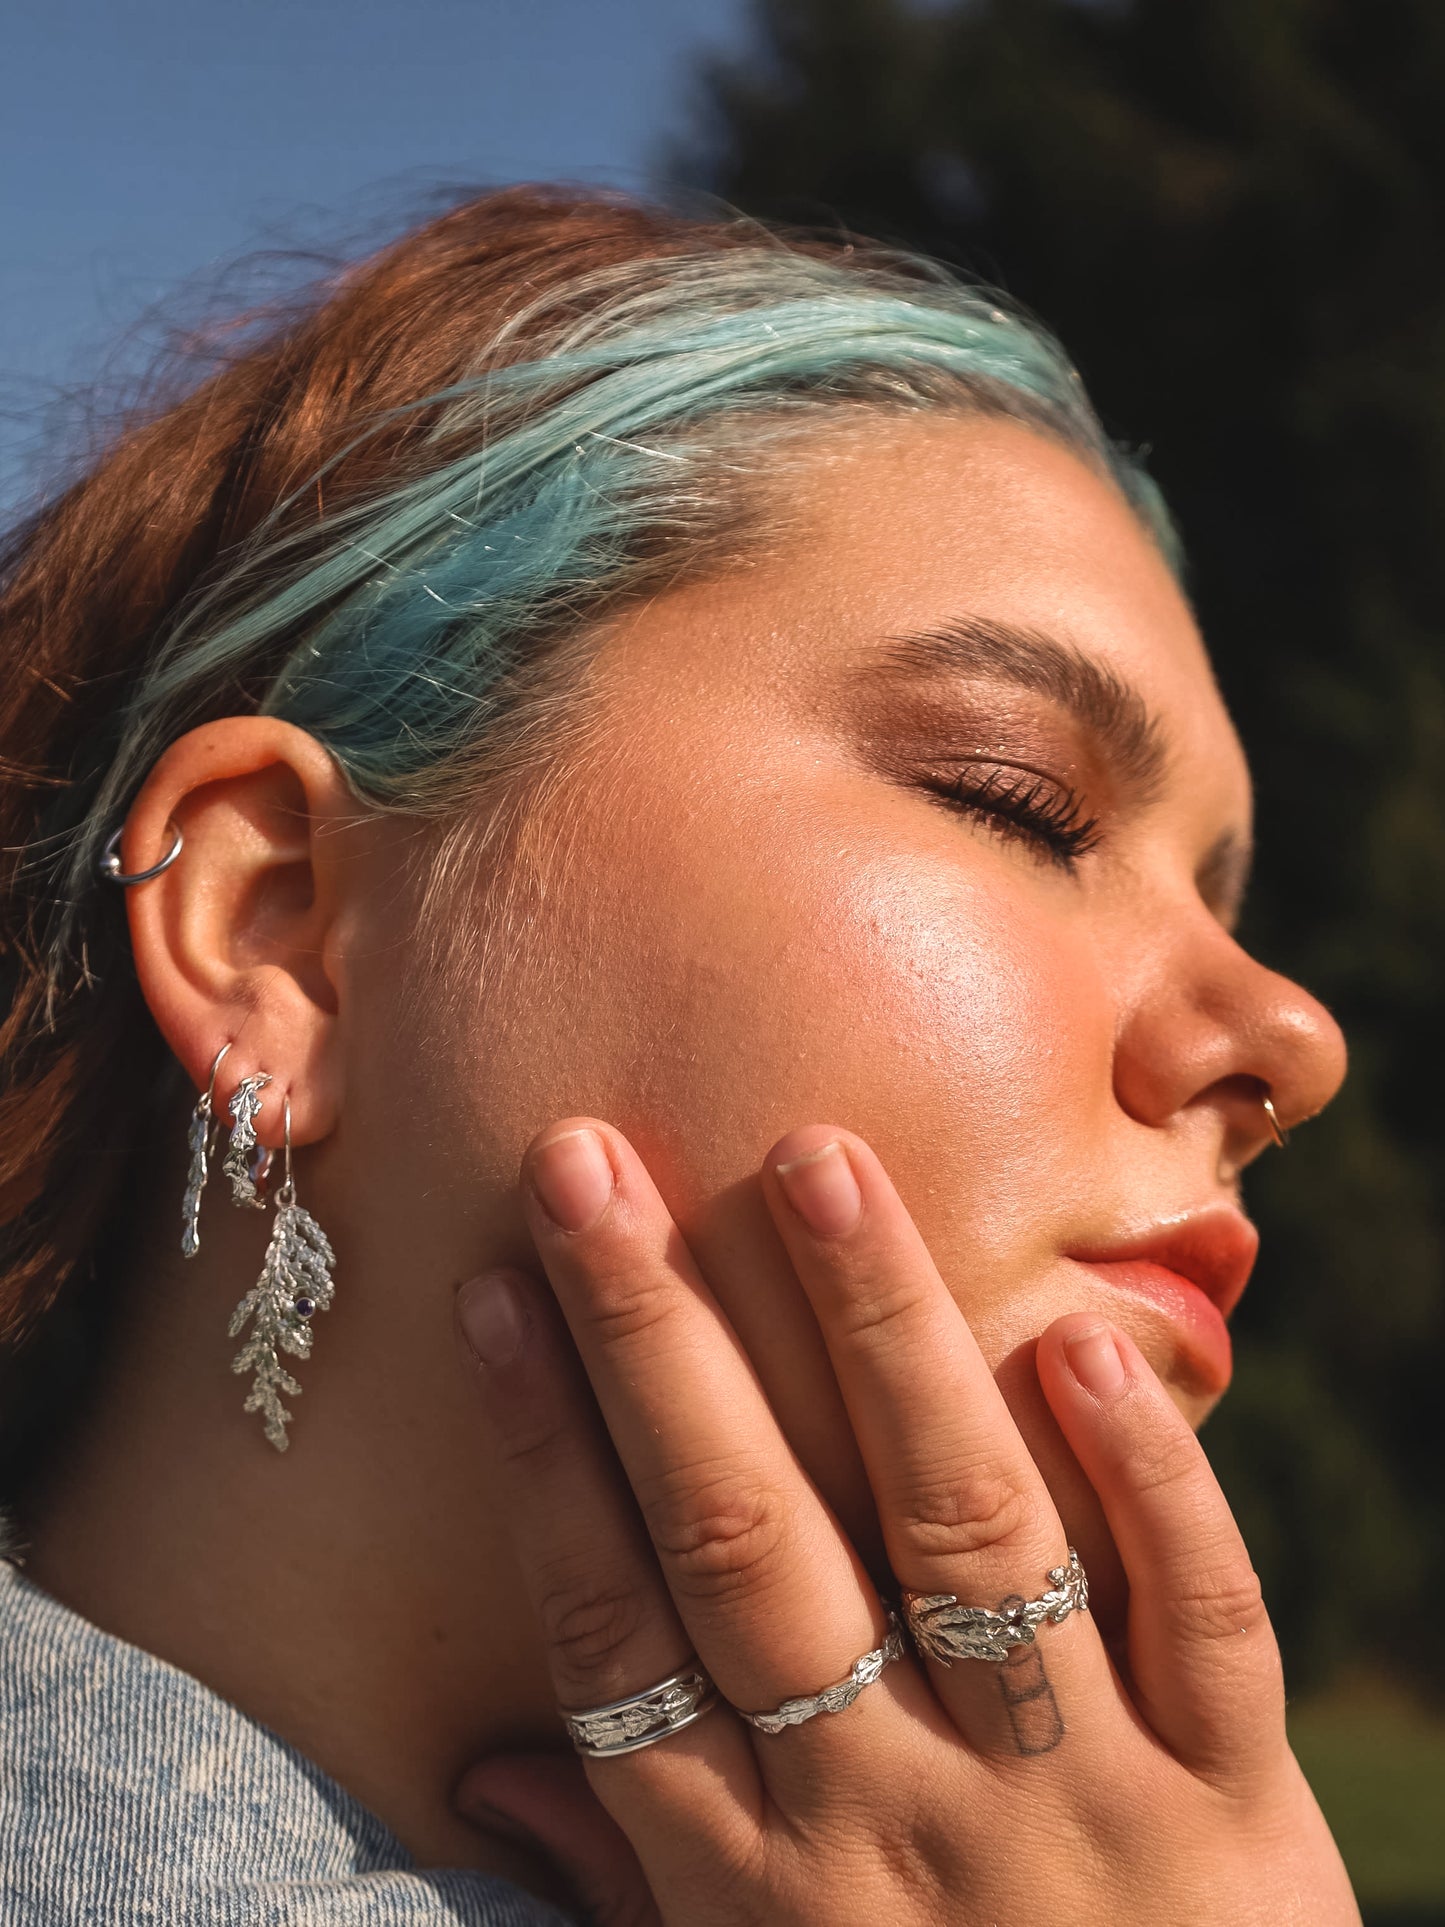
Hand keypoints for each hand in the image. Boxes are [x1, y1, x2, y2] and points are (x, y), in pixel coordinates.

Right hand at [452, 1120, 1358, 1925]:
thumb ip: (630, 1876)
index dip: (543, 1449)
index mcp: (751, 1872)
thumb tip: (482, 1770)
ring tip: (815, 1167)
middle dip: (656, 1339)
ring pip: (960, 1534)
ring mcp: (1068, 1804)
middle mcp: (889, 1819)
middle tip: (585, 1165)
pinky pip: (1195, 1621)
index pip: (615, 1623)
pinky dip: (1144, 1481)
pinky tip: (1081, 1342)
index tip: (492, 1291)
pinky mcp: (1233, 1805)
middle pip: (748, 1542)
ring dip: (880, 1338)